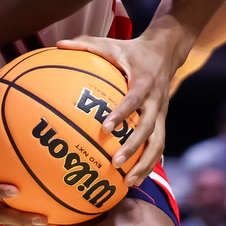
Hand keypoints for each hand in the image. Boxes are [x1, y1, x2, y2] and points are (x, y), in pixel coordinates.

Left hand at [58, 31, 178, 186]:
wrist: (166, 51)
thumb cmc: (132, 49)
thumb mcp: (111, 43)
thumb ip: (86, 44)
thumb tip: (58, 44)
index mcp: (144, 82)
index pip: (134, 100)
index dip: (122, 114)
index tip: (105, 128)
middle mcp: (156, 101)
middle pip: (149, 129)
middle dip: (134, 147)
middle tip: (115, 163)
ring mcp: (162, 113)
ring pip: (158, 143)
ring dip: (145, 164)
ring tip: (129, 182)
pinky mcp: (163, 121)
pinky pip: (159, 144)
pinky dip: (149, 162)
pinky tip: (135, 178)